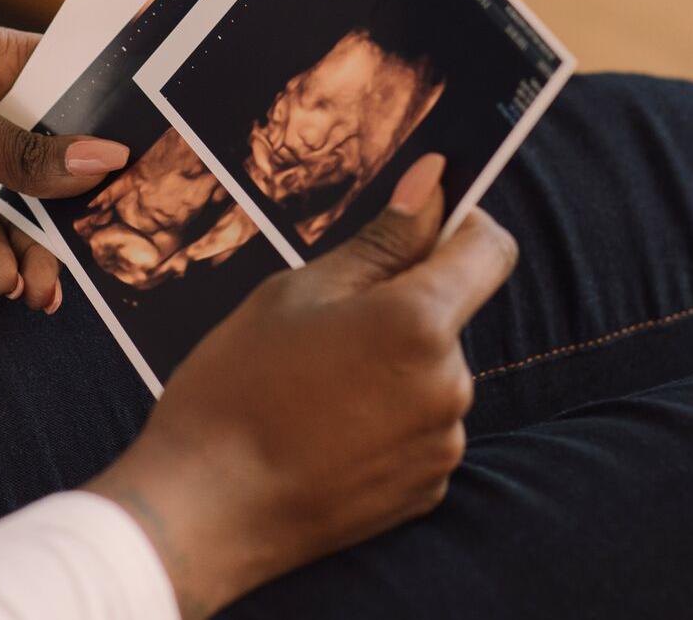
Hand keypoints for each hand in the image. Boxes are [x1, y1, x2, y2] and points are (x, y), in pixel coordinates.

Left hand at [0, 21, 128, 309]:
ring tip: (53, 287)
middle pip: (53, 153)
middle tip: (127, 235)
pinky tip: (11, 285)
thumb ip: (20, 148)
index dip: (110, 108)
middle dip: (83, 197)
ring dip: (42, 247)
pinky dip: (1, 264)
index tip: (164, 143)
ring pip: (23, 210)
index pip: (64, 75)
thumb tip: (105, 159)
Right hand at [86, 155, 517, 616]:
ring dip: (393, 369)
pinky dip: (387, 422)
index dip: (460, 225)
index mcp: (419, 322)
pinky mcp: (427, 489)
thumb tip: (434, 179)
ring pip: (433, 375)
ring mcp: (442, 444)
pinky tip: (325, 435)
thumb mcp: (294, 294)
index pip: (490, 248)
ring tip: (313, 392)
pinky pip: (421, 429)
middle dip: (403, 308)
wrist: (203, 513)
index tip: (418, 228)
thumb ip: (380, 241)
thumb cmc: (235, 390)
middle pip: (451, 316)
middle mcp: (450, 384)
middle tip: (322, 330)